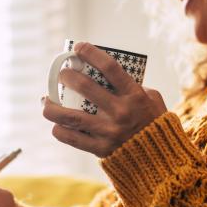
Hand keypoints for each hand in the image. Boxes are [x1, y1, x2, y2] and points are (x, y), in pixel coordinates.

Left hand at [42, 42, 167, 157]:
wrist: (160, 159)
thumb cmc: (155, 123)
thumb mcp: (154, 100)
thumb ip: (135, 86)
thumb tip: (110, 76)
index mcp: (135, 96)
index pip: (110, 68)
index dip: (91, 53)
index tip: (79, 47)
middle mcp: (121, 112)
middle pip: (85, 87)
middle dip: (67, 76)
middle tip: (62, 74)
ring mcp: (109, 131)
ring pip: (70, 116)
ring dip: (52, 106)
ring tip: (46, 101)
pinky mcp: (101, 149)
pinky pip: (72, 138)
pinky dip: (60, 130)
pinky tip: (56, 125)